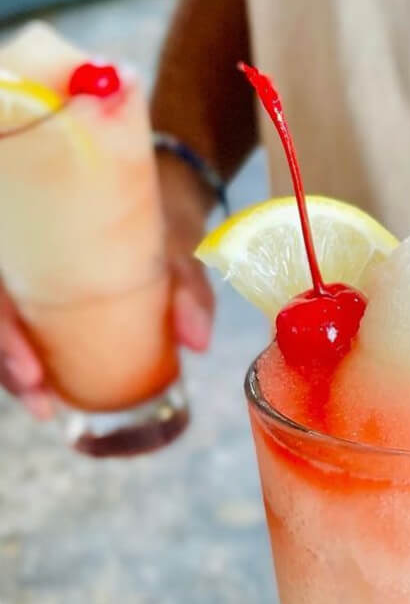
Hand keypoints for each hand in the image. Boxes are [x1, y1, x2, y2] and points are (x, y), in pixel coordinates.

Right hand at [0, 152, 215, 416]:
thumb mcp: (178, 247)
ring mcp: (31, 276)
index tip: (33, 373)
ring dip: (13, 370)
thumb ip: (189, 291)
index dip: (4, 336)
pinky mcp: (45, 295)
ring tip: (47, 407)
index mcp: (34, 231)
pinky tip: (52, 393)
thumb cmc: (161, 219)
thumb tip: (198, 344)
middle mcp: (23, 255)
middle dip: (6, 361)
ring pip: (4, 324)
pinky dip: (34, 361)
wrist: (164, 196)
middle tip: (41, 401)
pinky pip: (28, 328)